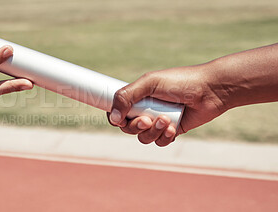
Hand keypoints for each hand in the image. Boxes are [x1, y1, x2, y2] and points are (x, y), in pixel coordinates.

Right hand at [107, 63, 225, 146]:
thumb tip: (113, 118)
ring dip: (153, 132)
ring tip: (167, 120)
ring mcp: (158, 121)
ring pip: (143, 137)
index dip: (116, 118)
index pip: (117, 111)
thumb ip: (127, 97)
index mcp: (138, 96)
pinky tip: (173, 128)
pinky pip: (159, 142)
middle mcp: (146, 109)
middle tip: (147, 120)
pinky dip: (164, 137)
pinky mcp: (171, 131)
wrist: (211, 90)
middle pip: (128, 128)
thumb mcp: (149, 83)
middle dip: (135, 127)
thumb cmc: (180, 81)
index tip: (121, 119)